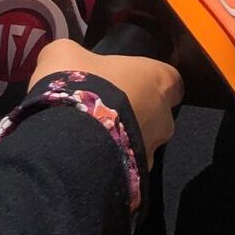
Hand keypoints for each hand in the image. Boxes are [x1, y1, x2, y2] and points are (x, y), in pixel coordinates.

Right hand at [29, 39, 182, 166]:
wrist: (67, 142)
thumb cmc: (79, 85)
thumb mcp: (63, 55)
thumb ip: (74, 54)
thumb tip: (67, 57)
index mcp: (158, 79)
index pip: (171, 80)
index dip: (152, 81)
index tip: (131, 83)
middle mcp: (165, 117)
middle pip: (158, 114)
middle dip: (137, 115)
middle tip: (105, 112)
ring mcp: (153, 152)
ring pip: (142, 145)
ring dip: (123, 142)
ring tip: (91, 141)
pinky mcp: (136, 180)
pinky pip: (126, 170)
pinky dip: (112, 166)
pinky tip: (86, 161)